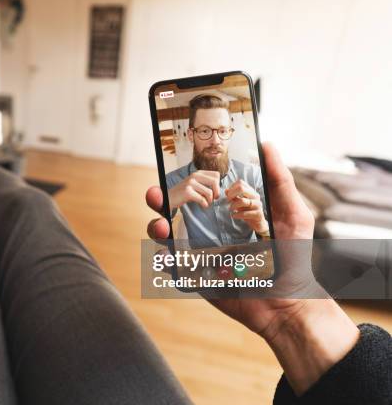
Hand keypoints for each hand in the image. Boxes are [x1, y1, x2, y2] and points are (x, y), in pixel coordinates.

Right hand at [145, 143, 358, 394]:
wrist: (288, 303)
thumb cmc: (293, 257)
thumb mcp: (292, 213)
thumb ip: (279, 181)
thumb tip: (267, 145)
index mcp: (226, 212)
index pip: (198, 190)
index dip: (182, 178)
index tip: (170, 169)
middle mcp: (209, 229)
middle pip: (175, 210)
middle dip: (159, 200)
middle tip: (155, 194)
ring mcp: (200, 253)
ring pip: (167, 236)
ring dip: (157, 228)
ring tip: (161, 227)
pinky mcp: (196, 277)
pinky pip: (173, 266)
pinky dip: (164, 259)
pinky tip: (167, 254)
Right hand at [167, 170, 219, 209]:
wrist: (169, 198)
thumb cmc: (184, 193)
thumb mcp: (195, 184)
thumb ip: (206, 182)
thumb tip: (220, 187)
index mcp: (198, 173)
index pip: (216, 175)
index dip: (218, 184)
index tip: (214, 191)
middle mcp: (194, 175)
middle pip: (215, 182)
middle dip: (217, 192)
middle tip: (214, 199)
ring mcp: (190, 183)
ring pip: (209, 193)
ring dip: (210, 201)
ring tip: (206, 203)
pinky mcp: (187, 192)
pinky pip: (202, 199)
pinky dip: (205, 205)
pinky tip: (202, 206)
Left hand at [225, 179, 267, 234]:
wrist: (257, 223)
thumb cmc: (248, 211)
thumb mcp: (239, 203)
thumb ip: (233, 197)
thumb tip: (226, 190)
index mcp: (251, 191)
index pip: (240, 183)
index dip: (231, 187)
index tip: (228, 195)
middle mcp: (255, 196)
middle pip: (242, 188)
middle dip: (231, 194)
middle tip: (228, 200)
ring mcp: (258, 205)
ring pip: (242, 201)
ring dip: (233, 205)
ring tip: (230, 209)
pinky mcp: (258, 214)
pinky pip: (245, 213)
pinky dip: (237, 214)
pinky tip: (233, 215)